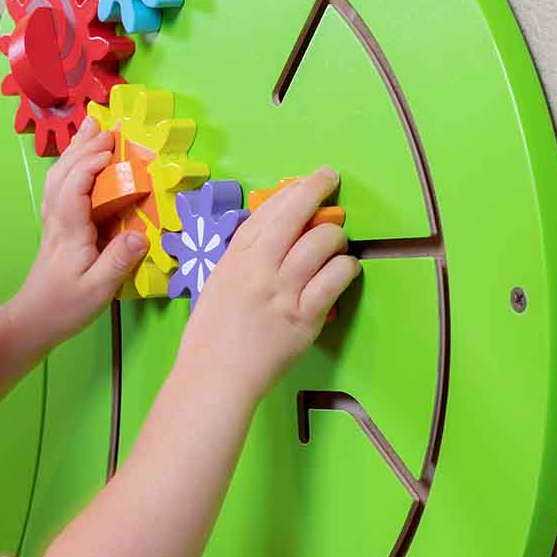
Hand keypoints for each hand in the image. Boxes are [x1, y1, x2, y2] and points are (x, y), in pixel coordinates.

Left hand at [9, 115, 149, 354]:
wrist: (31, 322)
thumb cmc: (64, 308)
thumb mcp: (98, 290)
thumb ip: (118, 261)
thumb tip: (140, 235)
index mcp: (69, 232)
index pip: (74, 187)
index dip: (90, 164)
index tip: (112, 149)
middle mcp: (57, 221)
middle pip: (62, 174)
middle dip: (82, 147)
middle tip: (105, 126)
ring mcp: (53, 224)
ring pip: (57, 179)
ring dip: (73, 152)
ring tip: (91, 130)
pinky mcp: (55, 230)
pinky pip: (59, 189)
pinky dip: (70, 168)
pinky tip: (80, 164)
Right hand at [179, 168, 360, 403]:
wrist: (214, 377)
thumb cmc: (209, 337)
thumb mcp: (216, 286)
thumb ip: (241, 262)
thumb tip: (271, 241)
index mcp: (233, 260)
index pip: (265, 212)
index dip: (291, 191)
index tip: (306, 180)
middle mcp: (258, 268)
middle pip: (294, 215)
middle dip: (317, 189)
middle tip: (331, 179)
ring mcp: (283, 291)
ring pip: (322, 242)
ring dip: (336, 236)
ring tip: (336, 244)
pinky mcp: (304, 316)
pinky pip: (336, 279)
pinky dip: (347, 268)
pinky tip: (347, 269)